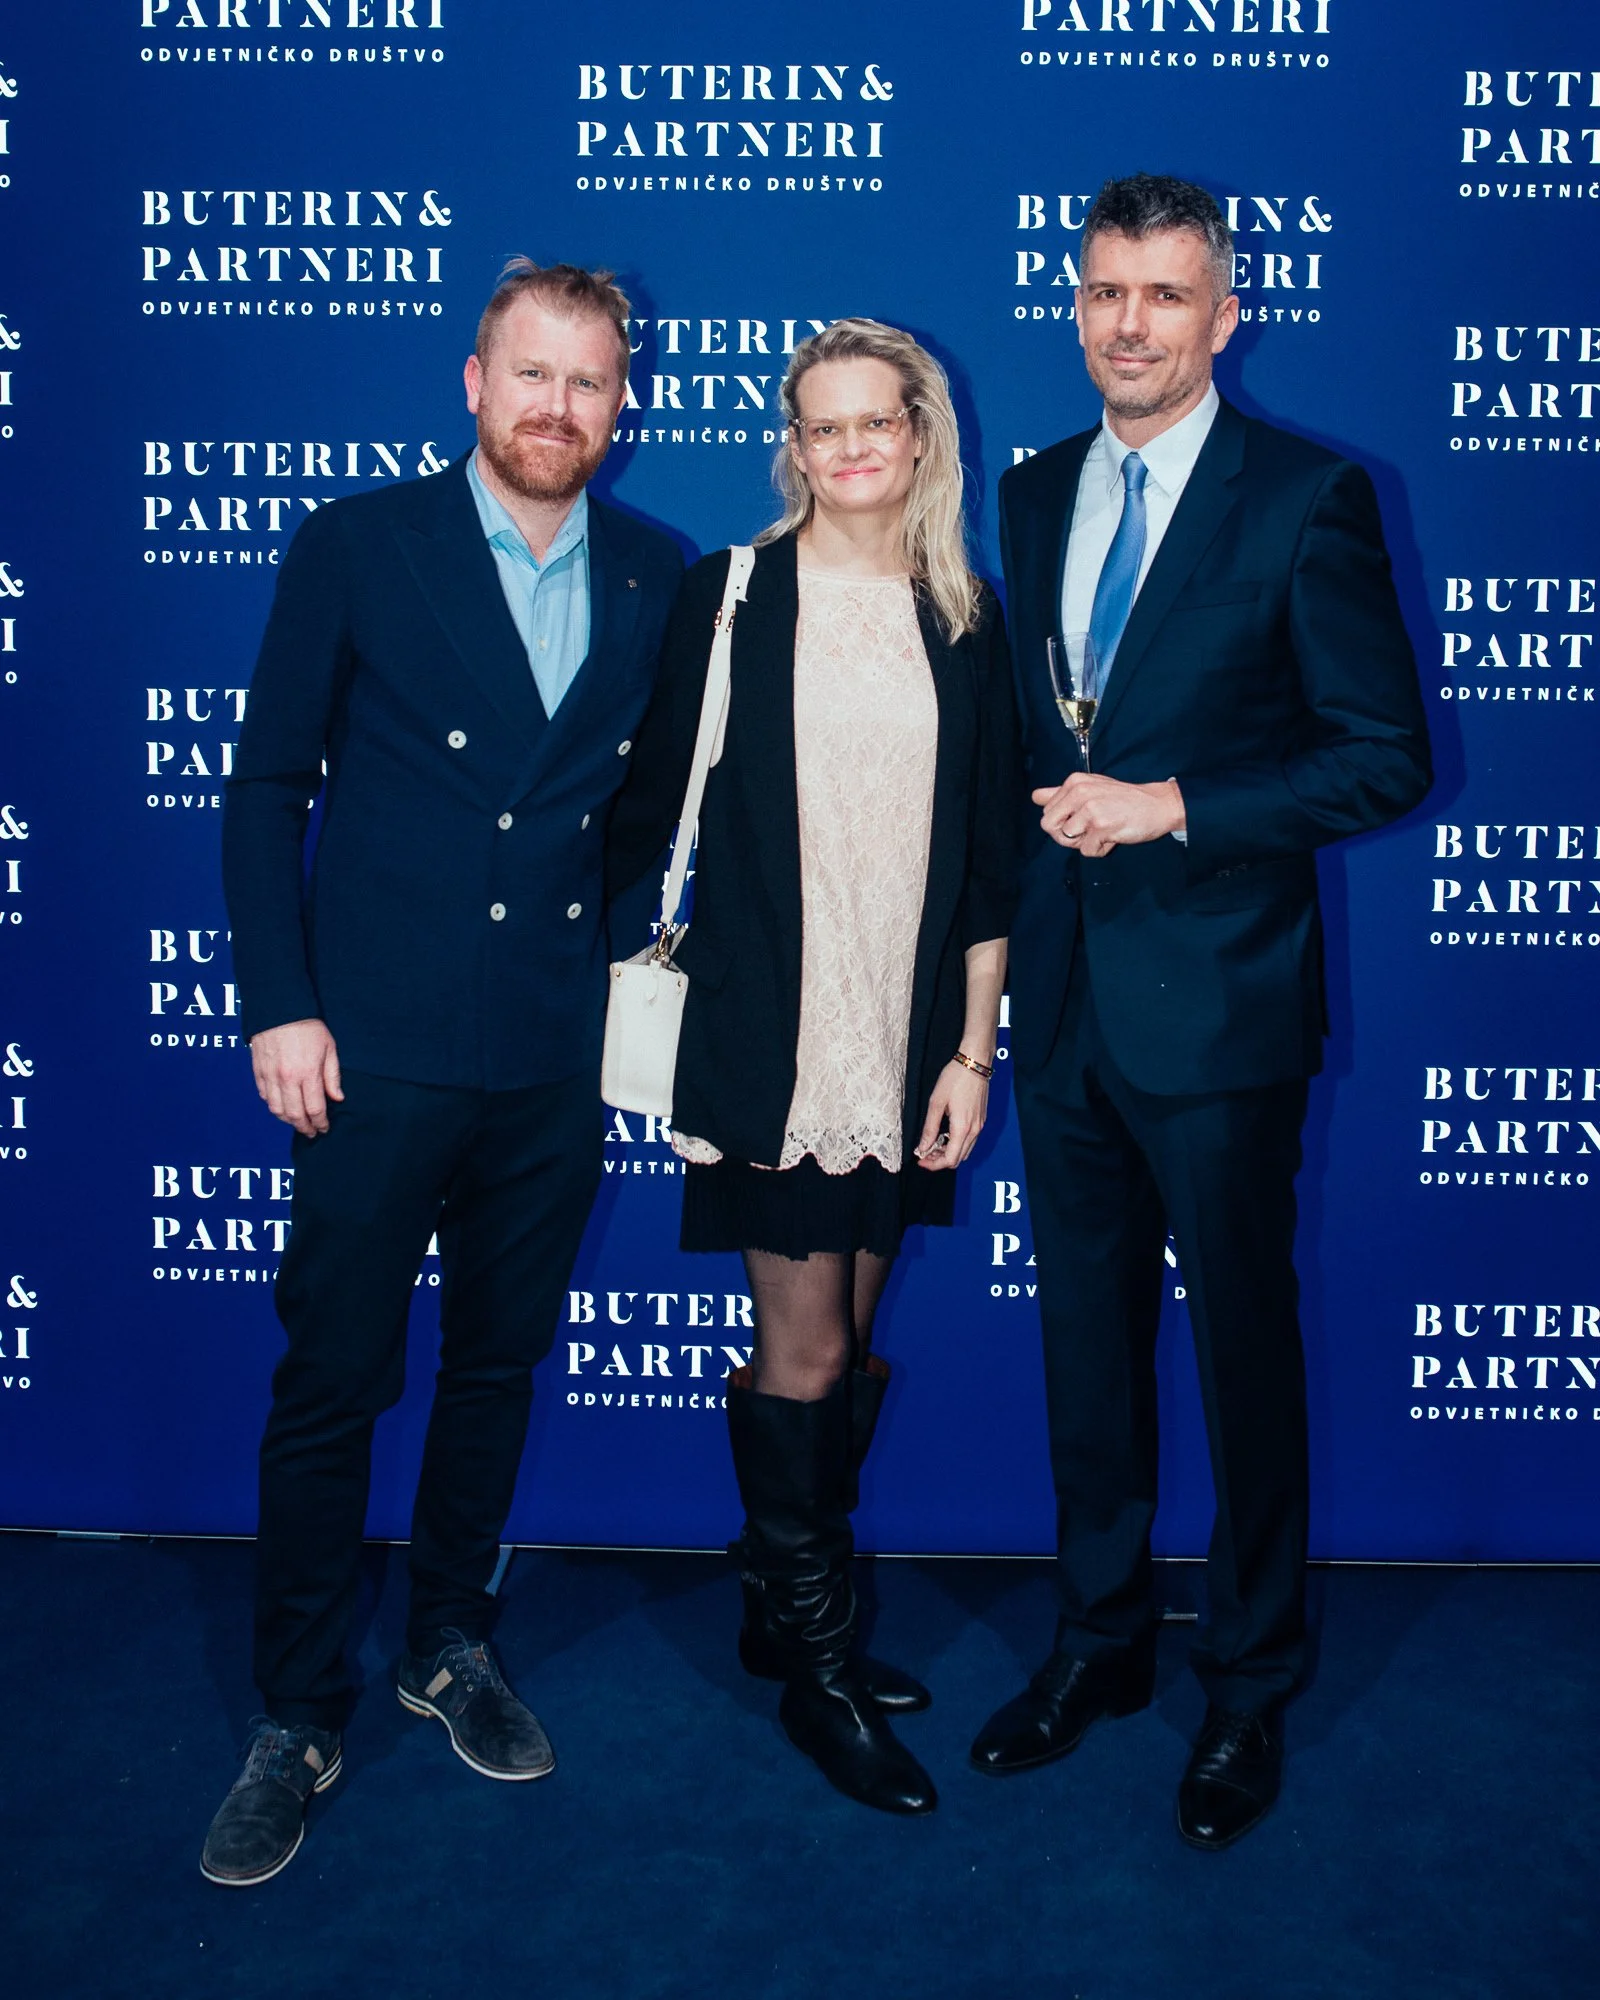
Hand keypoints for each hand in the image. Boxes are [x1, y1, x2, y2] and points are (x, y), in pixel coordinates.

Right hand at [250, 1019, 342, 1136]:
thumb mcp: (329, 1048)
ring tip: (297, 1122)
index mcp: (307, 1074)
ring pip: (277, 1109)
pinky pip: (264, 1096)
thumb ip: (332, 1076)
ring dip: (288, 1120)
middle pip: (294, 1115)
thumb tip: (337, 1098)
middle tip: (311, 1132)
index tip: (324, 1128)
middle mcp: (287, 1079)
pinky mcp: (258, 1071)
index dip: (320, 1123)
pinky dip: (273, 1106)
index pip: (315, 1109)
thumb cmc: (308, 1027)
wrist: (279, 1009)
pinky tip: (282, 1106)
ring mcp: (270, 1076)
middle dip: (304, 1127)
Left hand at [914, 1061, 989, 1170]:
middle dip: (940, 1160)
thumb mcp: (936, 1103)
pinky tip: (945, 1135)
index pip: (950, 1159)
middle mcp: (974, 1130)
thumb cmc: (955, 1078)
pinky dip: (957, 1144)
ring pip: (965, 1150)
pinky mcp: (981, 1120)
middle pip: (958, 1159)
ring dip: (949, 1152)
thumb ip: (929, 1128)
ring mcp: (980, 1125)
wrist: (975, 1063)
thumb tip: (923, 1147)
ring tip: (933, 1145)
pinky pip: (970, 1140)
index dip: (934, 1164)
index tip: (921, 1160)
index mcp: (962, 1128)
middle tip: (925, 1153)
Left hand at [1032, 773, 1184, 856]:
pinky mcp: (1102, 826)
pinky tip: (1114, 836)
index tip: (1082, 818)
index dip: (1062, 822)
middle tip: (1089, 829)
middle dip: (1067, 836)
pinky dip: (1101, 850)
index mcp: (1073, 782)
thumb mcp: (1091, 787)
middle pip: (1050, 827)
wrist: (1158, 804)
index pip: (1046, 813)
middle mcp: (1079, 793)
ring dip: (1085, 843)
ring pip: (1068, 840)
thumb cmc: (1123, 798)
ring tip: (1103, 831)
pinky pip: (1088, 851)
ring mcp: (1090, 809)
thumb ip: (1061, 793)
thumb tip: (1035, 797)